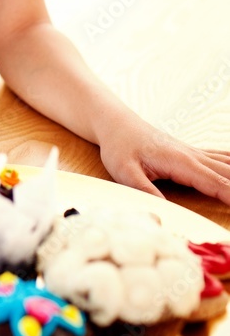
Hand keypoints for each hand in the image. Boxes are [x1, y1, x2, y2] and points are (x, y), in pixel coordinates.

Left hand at [99, 121, 229, 203]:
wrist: (117, 125)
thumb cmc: (120, 148)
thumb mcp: (124, 171)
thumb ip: (144, 189)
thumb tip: (163, 210)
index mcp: (181, 162)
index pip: (216, 183)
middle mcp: (193, 156)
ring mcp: (195, 153)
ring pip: (229, 165)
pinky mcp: (192, 154)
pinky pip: (223, 157)